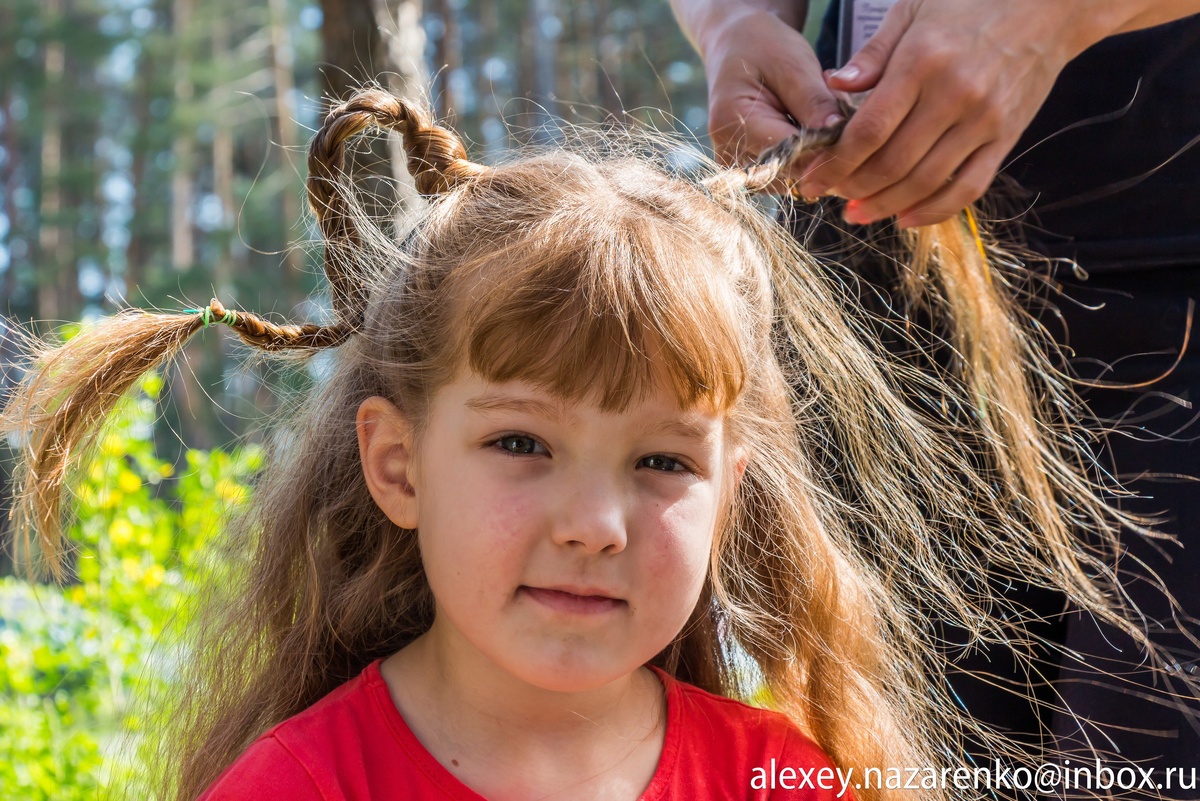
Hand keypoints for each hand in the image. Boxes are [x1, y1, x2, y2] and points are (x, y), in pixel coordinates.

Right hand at [701, 9, 846, 178]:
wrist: (736, 47)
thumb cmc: (763, 48)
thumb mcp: (792, 65)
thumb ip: (815, 104)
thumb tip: (843, 139)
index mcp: (733, 125)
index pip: (791, 156)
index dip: (829, 147)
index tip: (851, 119)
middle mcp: (730, 156)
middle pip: (795, 173)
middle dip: (827, 147)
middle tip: (837, 105)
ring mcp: (739, 169)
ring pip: (797, 178)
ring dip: (821, 151)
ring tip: (821, 110)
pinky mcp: (753, 173)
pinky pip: (792, 174)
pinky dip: (811, 154)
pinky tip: (811, 125)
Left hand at [799, 0, 1101, 227]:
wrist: (1050, 3)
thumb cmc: (972, 1)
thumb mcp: (914, 9)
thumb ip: (873, 54)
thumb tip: (833, 86)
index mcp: (922, 61)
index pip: (869, 129)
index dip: (835, 163)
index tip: (811, 178)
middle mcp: (954, 95)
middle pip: (892, 163)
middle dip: (852, 188)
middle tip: (829, 196)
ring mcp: (984, 120)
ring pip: (925, 182)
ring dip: (885, 205)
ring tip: (857, 213)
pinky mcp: (1007, 137)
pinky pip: (968, 187)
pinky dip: (934, 210)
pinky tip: (905, 218)